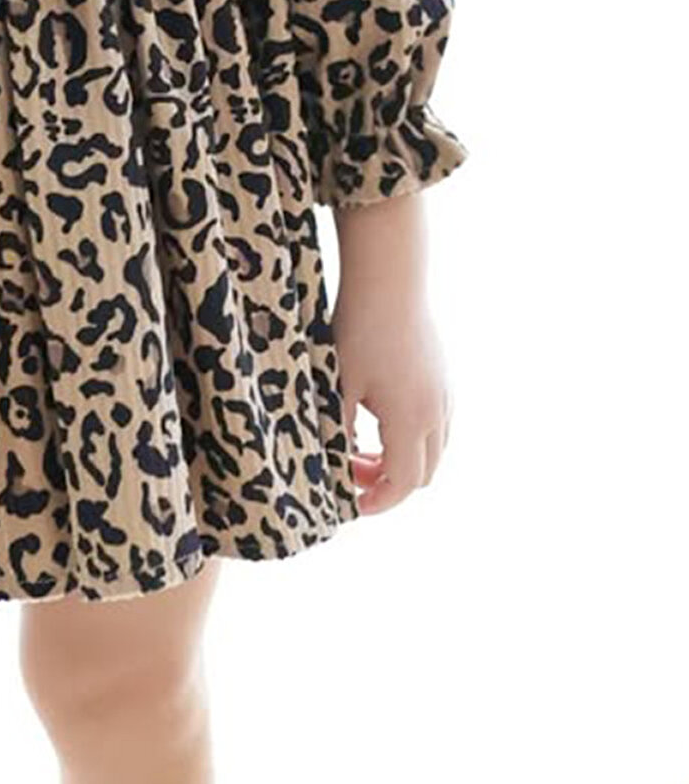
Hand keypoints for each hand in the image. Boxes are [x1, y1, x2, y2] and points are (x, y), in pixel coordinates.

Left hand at [329, 272, 452, 515]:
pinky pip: (437, 424)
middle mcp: (437, 413)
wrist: (389, 280)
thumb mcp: (340, 386)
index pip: (403, 483)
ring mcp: (445, 394)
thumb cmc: (358, 330)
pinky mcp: (443, 377)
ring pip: (434, 450)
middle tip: (351, 471)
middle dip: (387, 482)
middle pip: (422, 473)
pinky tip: (380, 418)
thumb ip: (341, 432)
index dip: (378, 501)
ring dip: (402, 459)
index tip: (352, 503)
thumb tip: (338, 466)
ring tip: (362, 448)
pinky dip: (413, 437)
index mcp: (411, 422)